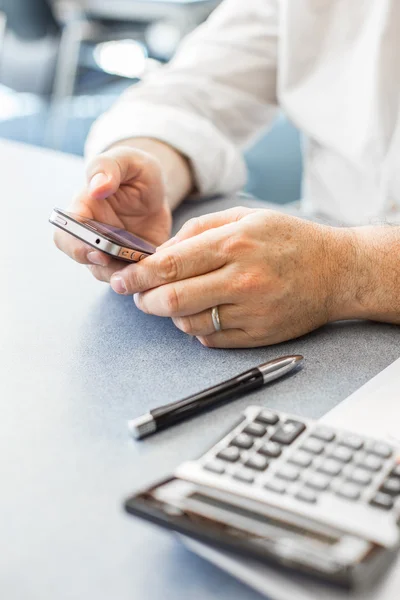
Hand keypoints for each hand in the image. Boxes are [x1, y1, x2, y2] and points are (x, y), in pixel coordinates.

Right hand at [54, 145, 171, 281]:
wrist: (157, 191)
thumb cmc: (136, 172)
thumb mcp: (128, 161)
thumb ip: (109, 167)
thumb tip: (97, 188)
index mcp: (83, 211)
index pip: (65, 235)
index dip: (76, 246)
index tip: (97, 250)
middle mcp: (91, 236)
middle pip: (83, 260)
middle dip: (99, 266)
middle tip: (119, 264)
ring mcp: (110, 253)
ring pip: (108, 273)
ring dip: (123, 274)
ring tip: (143, 269)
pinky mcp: (131, 263)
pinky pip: (133, 277)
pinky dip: (143, 276)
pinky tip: (158, 268)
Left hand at [108, 207, 355, 346]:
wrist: (336, 271)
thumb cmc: (289, 240)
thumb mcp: (246, 217)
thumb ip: (199, 229)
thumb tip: (161, 253)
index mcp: (235, 244)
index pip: (170, 265)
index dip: (137, 275)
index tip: (121, 280)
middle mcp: (242, 280)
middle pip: (173, 299)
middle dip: (146, 300)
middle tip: (140, 296)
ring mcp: (251, 312)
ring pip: (189, 324)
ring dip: (172, 316)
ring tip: (176, 302)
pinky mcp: (258, 335)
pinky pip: (211, 340)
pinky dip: (198, 329)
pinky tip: (205, 313)